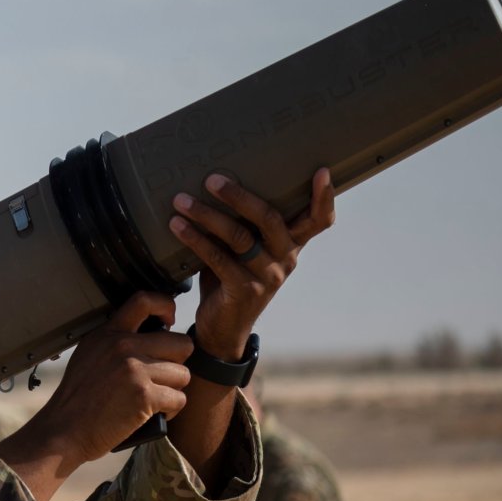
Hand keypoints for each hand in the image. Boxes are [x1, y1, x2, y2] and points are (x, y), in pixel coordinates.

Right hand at [0, 291, 192, 500]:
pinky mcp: (144, 396)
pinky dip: (171, 411)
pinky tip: (155, 415)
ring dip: (173, 391)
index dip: (167, 306)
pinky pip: (179, 399)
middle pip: (181, 344)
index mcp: (108, 334)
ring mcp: (135, 370)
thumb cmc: (76, 401)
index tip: (170, 321)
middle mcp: (123, 346)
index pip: (145, 301)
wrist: (63, 431)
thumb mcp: (88, 357)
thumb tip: (150, 340)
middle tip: (161, 378)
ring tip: (155, 400)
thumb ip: (115, 344)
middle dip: (177, 364)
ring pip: (183, 375)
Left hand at [168, 168, 335, 359]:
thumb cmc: (230, 279)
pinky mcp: (244, 290)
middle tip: (211, 179)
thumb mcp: (243, 251)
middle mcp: (285, 259)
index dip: (324, 197)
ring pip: (239, 236)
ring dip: (206, 215)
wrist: (222, 329)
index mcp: (290, 245)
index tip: (321, 171)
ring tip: (181, 201)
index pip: (319, 221)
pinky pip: (217, 258)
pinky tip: (177, 226)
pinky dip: (195, 239)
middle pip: (270, 218)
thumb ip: (243, 225)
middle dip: (239, 195)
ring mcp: (267, 276)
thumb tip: (215, 184)